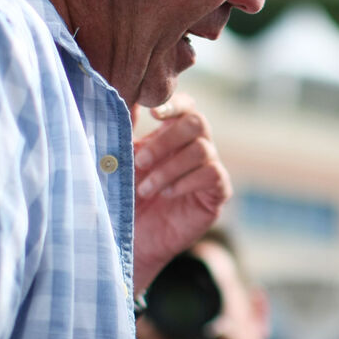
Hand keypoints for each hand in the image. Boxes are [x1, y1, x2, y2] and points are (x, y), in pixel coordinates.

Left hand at [131, 93, 231, 291]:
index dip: (174, 104)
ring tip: (145, 189)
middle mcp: (195, 146)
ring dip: (169, 168)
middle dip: (166, 140)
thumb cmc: (125, 197)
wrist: (133, 240)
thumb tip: (120, 98)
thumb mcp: (121, 161)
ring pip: (202, 149)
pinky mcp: (217, 192)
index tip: (154, 113)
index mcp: (172, 133)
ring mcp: (209, 168)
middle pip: (197, 122)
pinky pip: (213, 174)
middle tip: (139, 162)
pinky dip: (186, 181)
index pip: (185, 105)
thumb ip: (124, 130)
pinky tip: (167, 194)